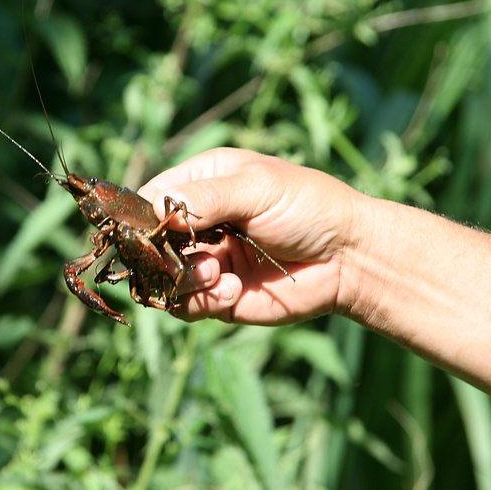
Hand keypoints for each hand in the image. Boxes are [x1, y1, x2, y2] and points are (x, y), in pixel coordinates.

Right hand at [138, 148, 360, 323]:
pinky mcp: (216, 296)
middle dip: (161, 253)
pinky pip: (184, 306)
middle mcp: (196, 224)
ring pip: (160, 278)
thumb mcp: (258, 189)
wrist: (350, 259)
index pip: (149, 198)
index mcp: (201, 183)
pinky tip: (234, 289)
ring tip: (218, 273)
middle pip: (147, 242)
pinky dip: (202, 301)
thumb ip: (206, 198)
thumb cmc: (310, 208)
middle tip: (193, 255)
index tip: (147, 230)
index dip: (141, 216)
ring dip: (184, 278)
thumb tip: (153, 209)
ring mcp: (204, 261)